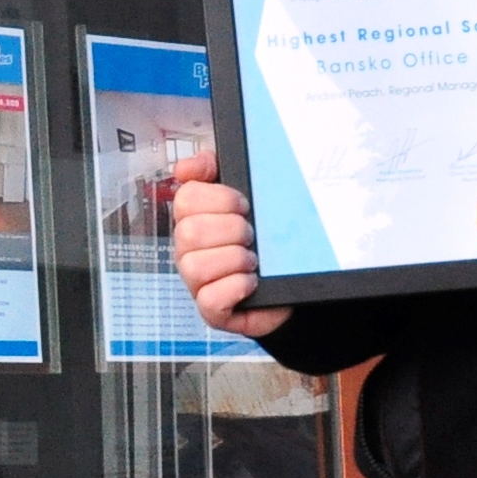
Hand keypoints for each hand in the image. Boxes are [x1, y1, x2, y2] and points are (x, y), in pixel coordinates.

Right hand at [167, 155, 288, 339]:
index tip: (244, 205)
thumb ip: (215, 170)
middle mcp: (189, 251)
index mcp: (193, 219)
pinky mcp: (212, 310)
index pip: (186, 198)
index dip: (219, 199)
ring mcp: (197, 282)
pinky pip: (210, 299)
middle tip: (251, 235)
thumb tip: (187, 167)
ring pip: (195, 266)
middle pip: (189, 232)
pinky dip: (235, 287)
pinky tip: (251, 282)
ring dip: (233, 259)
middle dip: (231, 230)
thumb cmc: (264, 239)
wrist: (290, 279)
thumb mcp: (245, 196)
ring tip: (253, 260)